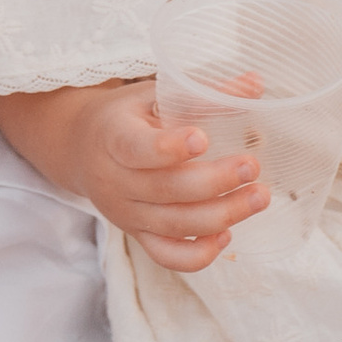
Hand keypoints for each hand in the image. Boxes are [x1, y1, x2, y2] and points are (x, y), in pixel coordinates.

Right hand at [14, 81, 271, 272]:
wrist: (82, 149)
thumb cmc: (127, 117)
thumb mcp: (154, 95)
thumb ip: (202, 93)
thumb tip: (255, 85)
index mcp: (113, 137)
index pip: (135, 148)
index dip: (168, 148)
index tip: (203, 138)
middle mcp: (116, 181)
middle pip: (165, 190)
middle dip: (215, 181)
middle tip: (252, 166)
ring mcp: (126, 213)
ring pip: (173, 226)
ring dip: (222, 215)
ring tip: (259, 197)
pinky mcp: (138, 236)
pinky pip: (168, 256)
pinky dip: (199, 254)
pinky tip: (227, 234)